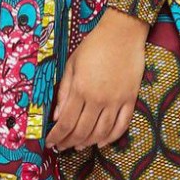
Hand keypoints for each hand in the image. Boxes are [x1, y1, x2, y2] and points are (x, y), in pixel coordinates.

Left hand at [45, 7, 148, 151]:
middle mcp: (98, 98)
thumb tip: (56, 116)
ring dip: (88, 143)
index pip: (66, 122)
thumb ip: (64, 91)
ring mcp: (116, 100)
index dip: (56, 136)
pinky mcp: (130, 99)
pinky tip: (102, 142)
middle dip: (69, 142)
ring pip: (101, 132)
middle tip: (62, 147)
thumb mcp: (72, 64)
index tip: (50, 142)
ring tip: (79, 146)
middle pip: (82, 131)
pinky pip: (121, 126)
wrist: (122, 33)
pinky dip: (111, 138)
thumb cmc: (94, 45)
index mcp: (80, 88)